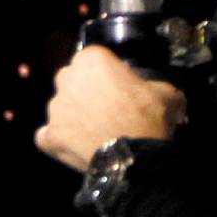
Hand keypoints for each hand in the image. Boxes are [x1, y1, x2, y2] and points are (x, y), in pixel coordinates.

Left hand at [35, 45, 183, 172]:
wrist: (134, 158)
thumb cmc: (149, 118)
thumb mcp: (167, 93)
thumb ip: (155, 84)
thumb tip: (158, 91)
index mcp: (91, 60)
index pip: (94, 58)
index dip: (107, 71)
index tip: (119, 85)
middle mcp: (66, 79)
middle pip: (72, 79)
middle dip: (86, 90)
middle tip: (107, 107)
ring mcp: (54, 109)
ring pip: (61, 107)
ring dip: (74, 115)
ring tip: (96, 130)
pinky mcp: (48, 136)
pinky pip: (49, 135)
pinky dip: (60, 139)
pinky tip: (77, 145)